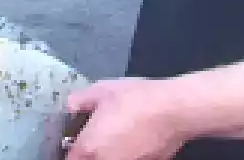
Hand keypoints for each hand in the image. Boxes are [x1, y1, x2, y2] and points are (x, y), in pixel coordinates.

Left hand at [65, 78, 190, 159]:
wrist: (174, 110)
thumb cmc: (135, 98)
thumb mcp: (102, 90)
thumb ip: (80, 100)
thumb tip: (70, 106)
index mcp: (90, 147)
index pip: (71, 159)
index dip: (72, 150)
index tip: (74, 142)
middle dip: (89, 153)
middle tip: (93, 140)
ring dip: (108, 154)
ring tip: (114, 139)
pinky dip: (127, 155)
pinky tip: (132, 142)